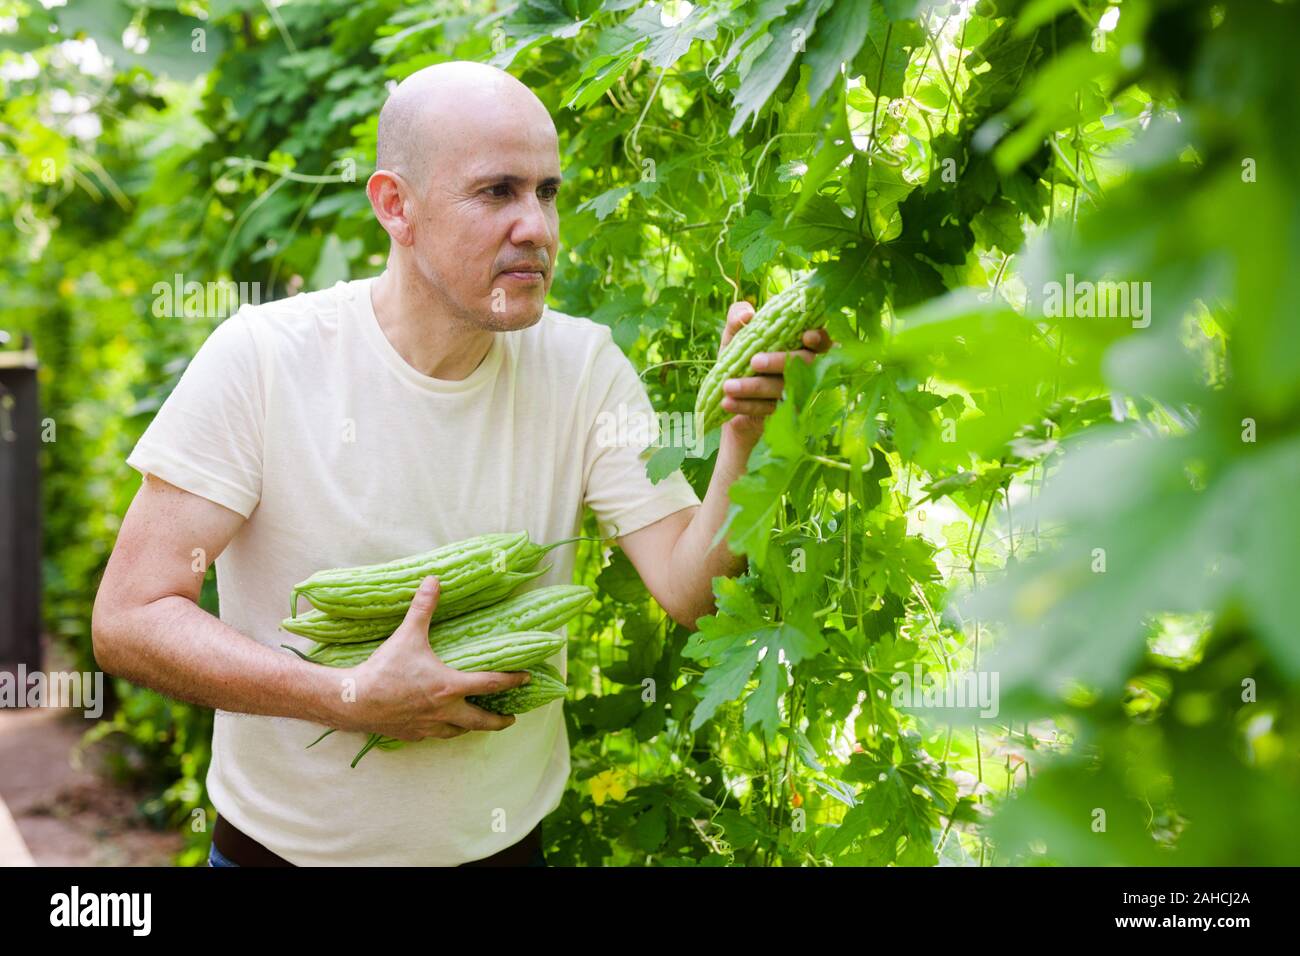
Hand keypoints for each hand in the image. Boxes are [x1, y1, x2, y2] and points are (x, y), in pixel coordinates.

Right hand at [335, 576, 530, 742]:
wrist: (353, 701)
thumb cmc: (384, 669)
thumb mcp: (407, 634)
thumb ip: (423, 607)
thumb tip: (433, 579)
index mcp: (450, 687)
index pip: (491, 684)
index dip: (512, 680)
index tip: (527, 678)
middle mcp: (444, 711)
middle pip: (482, 721)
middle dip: (499, 721)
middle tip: (511, 718)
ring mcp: (428, 726)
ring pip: (458, 732)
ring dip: (470, 726)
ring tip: (476, 722)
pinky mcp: (412, 735)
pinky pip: (434, 735)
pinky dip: (442, 730)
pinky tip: (439, 725)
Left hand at [715, 299, 833, 446]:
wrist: (725, 397)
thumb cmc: (737, 358)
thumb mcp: (733, 337)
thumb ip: (737, 318)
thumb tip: (747, 313)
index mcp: (796, 345)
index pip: (820, 341)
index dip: (819, 338)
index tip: (806, 336)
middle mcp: (801, 369)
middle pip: (803, 364)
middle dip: (778, 361)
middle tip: (754, 361)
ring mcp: (793, 392)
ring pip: (781, 389)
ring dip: (754, 387)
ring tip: (728, 386)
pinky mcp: (781, 412)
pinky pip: (767, 408)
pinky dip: (745, 405)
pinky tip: (727, 403)